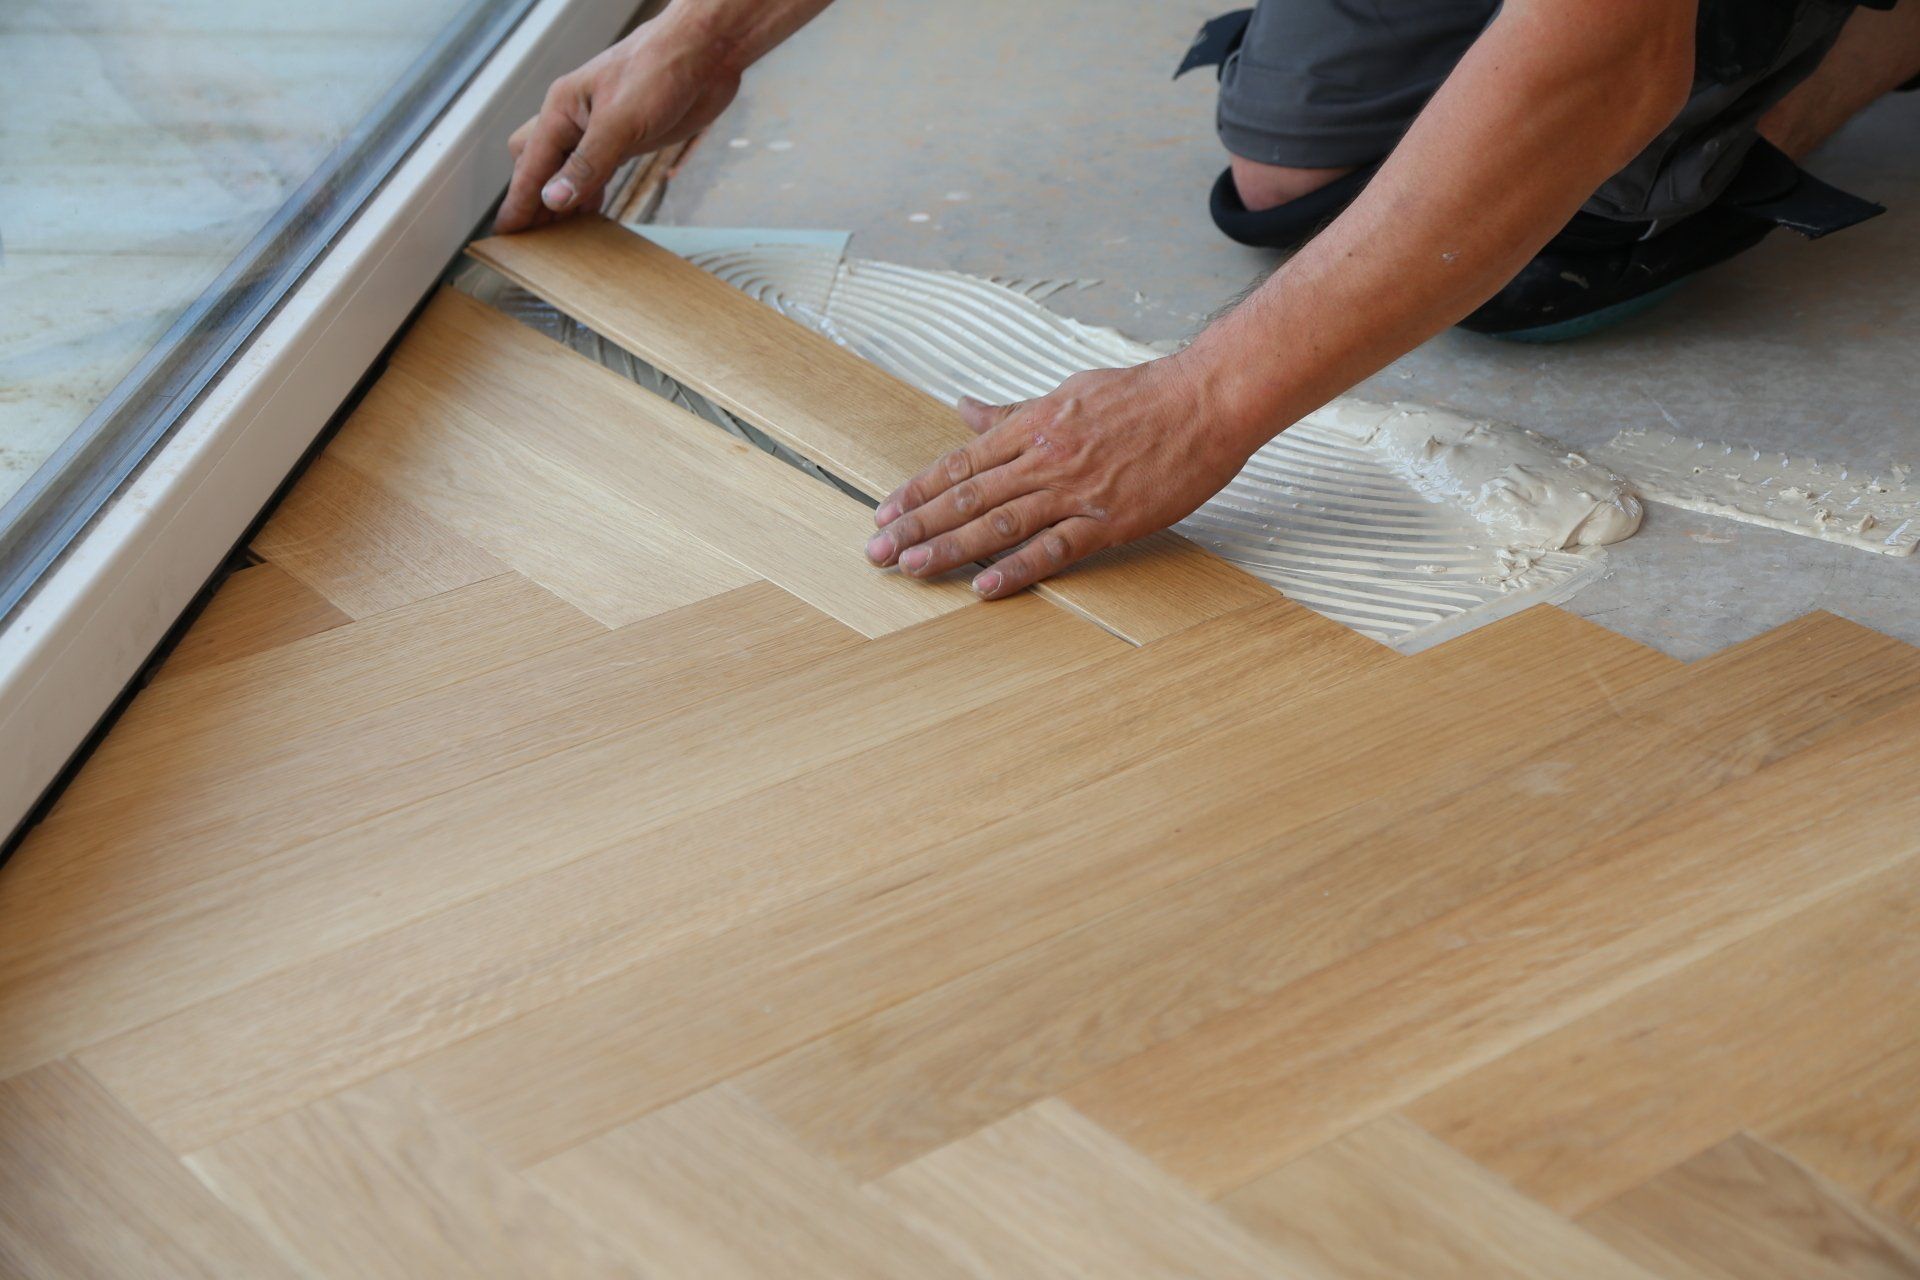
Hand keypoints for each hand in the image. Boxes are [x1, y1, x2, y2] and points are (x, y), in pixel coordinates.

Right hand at [494, 16, 740, 232]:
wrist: (705, 52)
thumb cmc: (660, 70)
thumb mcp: (621, 121)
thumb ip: (588, 163)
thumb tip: (553, 199)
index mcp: (562, 110)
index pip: (530, 165)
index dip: (518, 202)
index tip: (505, 235)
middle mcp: (575, 120)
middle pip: (538, 168)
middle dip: (532, 203)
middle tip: (530, 245)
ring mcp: (600, 130)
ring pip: (567, 173)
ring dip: (561, 203)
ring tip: (554, 241)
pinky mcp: (625, 139)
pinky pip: (596, 173)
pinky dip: (588, 195)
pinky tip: (588, 216)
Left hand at [864, 356, 1261, 597]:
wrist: (1204, 401)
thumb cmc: (1140, 395)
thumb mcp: (1066, 392)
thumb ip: (1013, 412)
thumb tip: (965, 409)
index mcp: (1031, 427)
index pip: (960, 463)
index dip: (917, 490)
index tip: (883, 513)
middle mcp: (1042, 459)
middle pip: (966, 497)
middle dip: (916, 525)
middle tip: (877, 553)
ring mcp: (1074, 491)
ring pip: (998, 524)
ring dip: (949, 549)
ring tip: (912, 568)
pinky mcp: (1108, 519)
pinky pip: (1054, 548)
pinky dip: (1017, 569)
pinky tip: (984, 587)